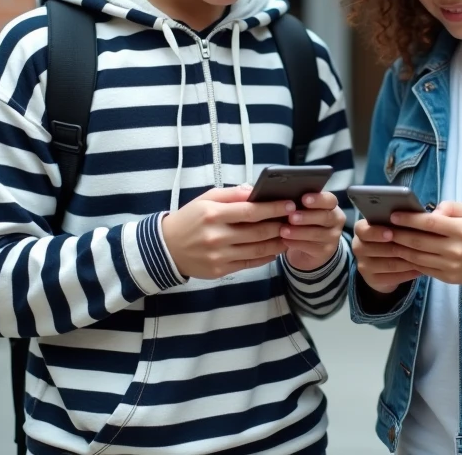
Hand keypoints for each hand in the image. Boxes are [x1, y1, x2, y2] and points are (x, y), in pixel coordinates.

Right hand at [160, 186, 292, 279]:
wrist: (166, 248)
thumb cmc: (189, 219)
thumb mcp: (205, 199)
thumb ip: (232, 194)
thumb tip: (255, 191)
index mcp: (213, 214)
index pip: (250, 211)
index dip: (273, 208)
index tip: (290, 204)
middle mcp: (217, 236)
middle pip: (258, 232)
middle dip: (280, 225)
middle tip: (295, 220)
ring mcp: (219, 256)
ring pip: (257, 250)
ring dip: (278, 242)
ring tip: (290, 235)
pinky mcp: (220, 270)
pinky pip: (249, 263)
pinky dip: (266, 257)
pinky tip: (275, 249)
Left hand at [281, 191, 346, 271]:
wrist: (310, 248)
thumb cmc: (305, 222)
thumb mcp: (306, 211)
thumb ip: (301, 203)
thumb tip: (286, 198)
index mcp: (332, 206)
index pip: (330, 200)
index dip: (318, 199)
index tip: (303, 199)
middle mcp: (336, 221)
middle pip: (325, 217)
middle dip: (307, 217)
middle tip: (291, 217)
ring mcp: (332, 238)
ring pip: (316, 234)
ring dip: (298, 232)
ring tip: (283, 230)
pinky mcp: (325, 251)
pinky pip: (310, 247)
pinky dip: (295, 243)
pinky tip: (285, 240)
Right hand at [351, 218, 422, 293]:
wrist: (381, 266)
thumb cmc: (390, 239)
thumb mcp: (390, 227)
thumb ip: (396, 222)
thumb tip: (414, 216)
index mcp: (361, 230)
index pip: (363, 230)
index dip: (377, 232)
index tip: (391, 233)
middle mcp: (358, 247)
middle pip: (378, 248)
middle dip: (400, 247)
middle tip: (418, 246)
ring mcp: (363, 266)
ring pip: (389, 264)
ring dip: (408, 261)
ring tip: (424, 258)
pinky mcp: (372, 280)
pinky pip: (392, 277)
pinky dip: (408, 273)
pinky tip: (420, 269)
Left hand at [388, 202, 461, 292]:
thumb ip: (451, 207)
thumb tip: (430, 212)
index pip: (430, 224)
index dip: (409, 219)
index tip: (393, 215)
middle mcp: (456, 250)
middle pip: (419, 242)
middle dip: (398, 235)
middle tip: (382, 229)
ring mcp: (451, 267)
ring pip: (417, 258)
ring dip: (399, 249)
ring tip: (387, 241)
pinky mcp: (449, 278)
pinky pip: (423, 269)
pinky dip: (409, 261)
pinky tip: (400, 253)